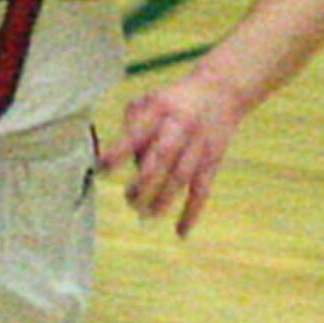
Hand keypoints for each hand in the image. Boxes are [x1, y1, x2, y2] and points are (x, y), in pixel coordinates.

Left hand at [97, 71, 245, 236]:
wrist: (222, 89)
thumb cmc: (172, 101)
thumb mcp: (148, 100)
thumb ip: (129, 126)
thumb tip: (115, 161)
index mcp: (159, 111)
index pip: (136, 134)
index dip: (118, 152)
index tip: (101, 168)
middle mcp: (179, 128)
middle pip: (162, 158)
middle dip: (144, 182)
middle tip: (129, 199)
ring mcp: (198, 145)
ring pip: (181, 177)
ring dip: (163, 200)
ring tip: (145, 215)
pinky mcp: (212, 161)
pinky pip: (202, 190)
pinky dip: (192, 212)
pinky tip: (180, 233)